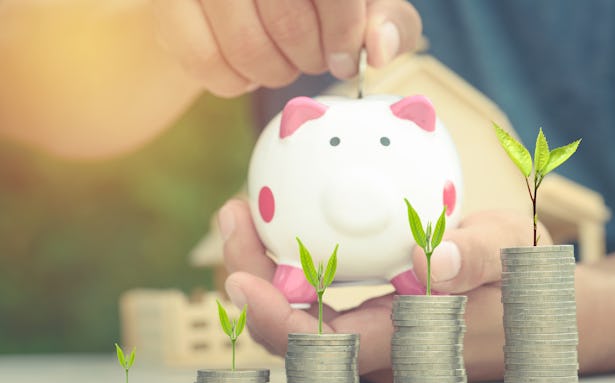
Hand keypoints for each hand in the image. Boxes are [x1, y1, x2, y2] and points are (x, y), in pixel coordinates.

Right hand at [153, 0, 421, 96]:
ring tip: (282, 63)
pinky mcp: (166, 2)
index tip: (346, 60)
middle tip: (312, 59)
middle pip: (288, 21)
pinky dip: (233, 83)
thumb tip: (380, 49)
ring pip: (246, 48)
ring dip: (274, 74)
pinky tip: (246, 69)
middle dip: (310, 58)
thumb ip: (388, 18)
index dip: (345, 36)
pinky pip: (203, 63)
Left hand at [218, 198, 553, 382]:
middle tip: (235, 215)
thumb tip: (432, 260)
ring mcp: (369, 335)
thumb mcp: (511, 259)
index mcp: (402, 343)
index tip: (240, 281)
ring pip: (297, 313)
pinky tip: (286, 223)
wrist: (534, 310)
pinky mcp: (369, 317)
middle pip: (291, 329)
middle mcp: (375, 349)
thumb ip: (475, 260)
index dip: (275, 320)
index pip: (323, 346)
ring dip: (262, 267)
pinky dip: (289, 263)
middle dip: (249, 279)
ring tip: (246, 212)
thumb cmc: (523, 286)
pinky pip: (316, 297)